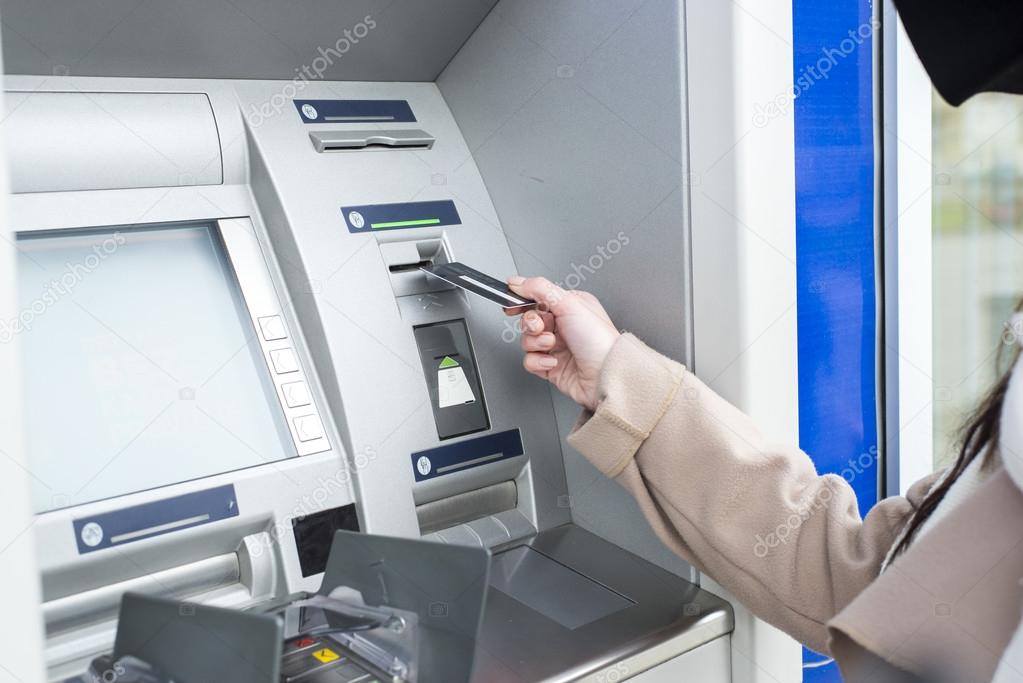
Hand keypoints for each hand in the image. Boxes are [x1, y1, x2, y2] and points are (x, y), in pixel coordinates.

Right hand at [507, 276, 620, 411]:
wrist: (606, 375)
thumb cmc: (598, 340)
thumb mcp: (569, 303)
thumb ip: (540, 288)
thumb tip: (517, 281)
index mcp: (570, 306)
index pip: (538, 299)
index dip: (523, 302)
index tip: (513, 306)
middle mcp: (563, 326)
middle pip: (529, 320)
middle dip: (532, 324)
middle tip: (542, 327)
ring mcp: (557, 347)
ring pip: (527, 341)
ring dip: (536, 343)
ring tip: (552, 346)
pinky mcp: (551, 367)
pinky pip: (530, 361)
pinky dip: (538, 362)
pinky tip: (553, 361)